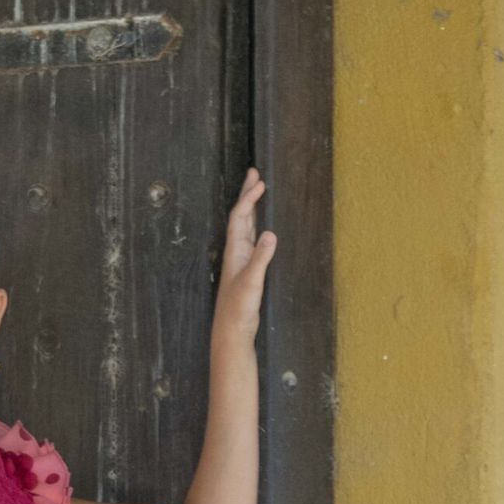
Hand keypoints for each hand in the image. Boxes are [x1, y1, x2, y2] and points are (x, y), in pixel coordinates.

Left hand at [212, 166, 276, 344]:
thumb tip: (271, 234)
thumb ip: (261, 258)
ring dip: (252, 207)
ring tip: (259, 190)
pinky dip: (258, 227)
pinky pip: (254, 240)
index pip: (240, 217)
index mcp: (235, 251)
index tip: (260, 182)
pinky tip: (264, 227)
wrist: (232, 331)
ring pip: (247, 227)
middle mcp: (236, 252)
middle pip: (241, 216)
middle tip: (254, 172)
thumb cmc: (238, 308)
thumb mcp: (252, 282)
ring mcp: (242, 261)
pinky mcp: (249, 270)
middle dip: (247, 194)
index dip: (249, 198)